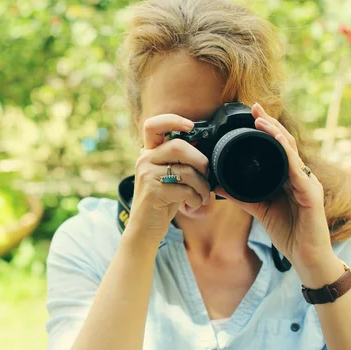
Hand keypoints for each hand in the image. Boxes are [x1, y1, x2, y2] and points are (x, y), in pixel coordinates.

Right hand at [127, 114, 210, 243]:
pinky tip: (192, 205)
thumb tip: (204, 148)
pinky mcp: (153, 191)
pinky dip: (195, 199)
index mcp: (148, 153)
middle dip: (200, 161)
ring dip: (202, 186)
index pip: (153, 125)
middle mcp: (144, 160)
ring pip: (186, 170)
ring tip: (201, 196)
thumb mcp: (168, 177)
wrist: (144, 228)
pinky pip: (185, 189)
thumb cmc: (161, 201)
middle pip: (179, 146)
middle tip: (205, 175)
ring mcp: (147, 175)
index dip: (173, 120)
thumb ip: (179, 161)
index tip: (190, 126)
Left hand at [215, 103, 334, 270]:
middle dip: (269, 123)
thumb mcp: (258, 209)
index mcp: (287, 177)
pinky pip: (297, 171)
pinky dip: (287, 155)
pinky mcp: (311, 195)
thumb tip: (216, 183)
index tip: (250, 114)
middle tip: (254, 107)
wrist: (307, 259)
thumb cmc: (288, 233)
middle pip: (285, 143)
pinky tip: (278, 143)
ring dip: (276, 134)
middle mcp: (300, 176)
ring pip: (292, 152)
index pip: (277, 147)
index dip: (265, 129)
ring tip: (262, 120)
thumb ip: (239, 195)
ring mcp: (308, 183)